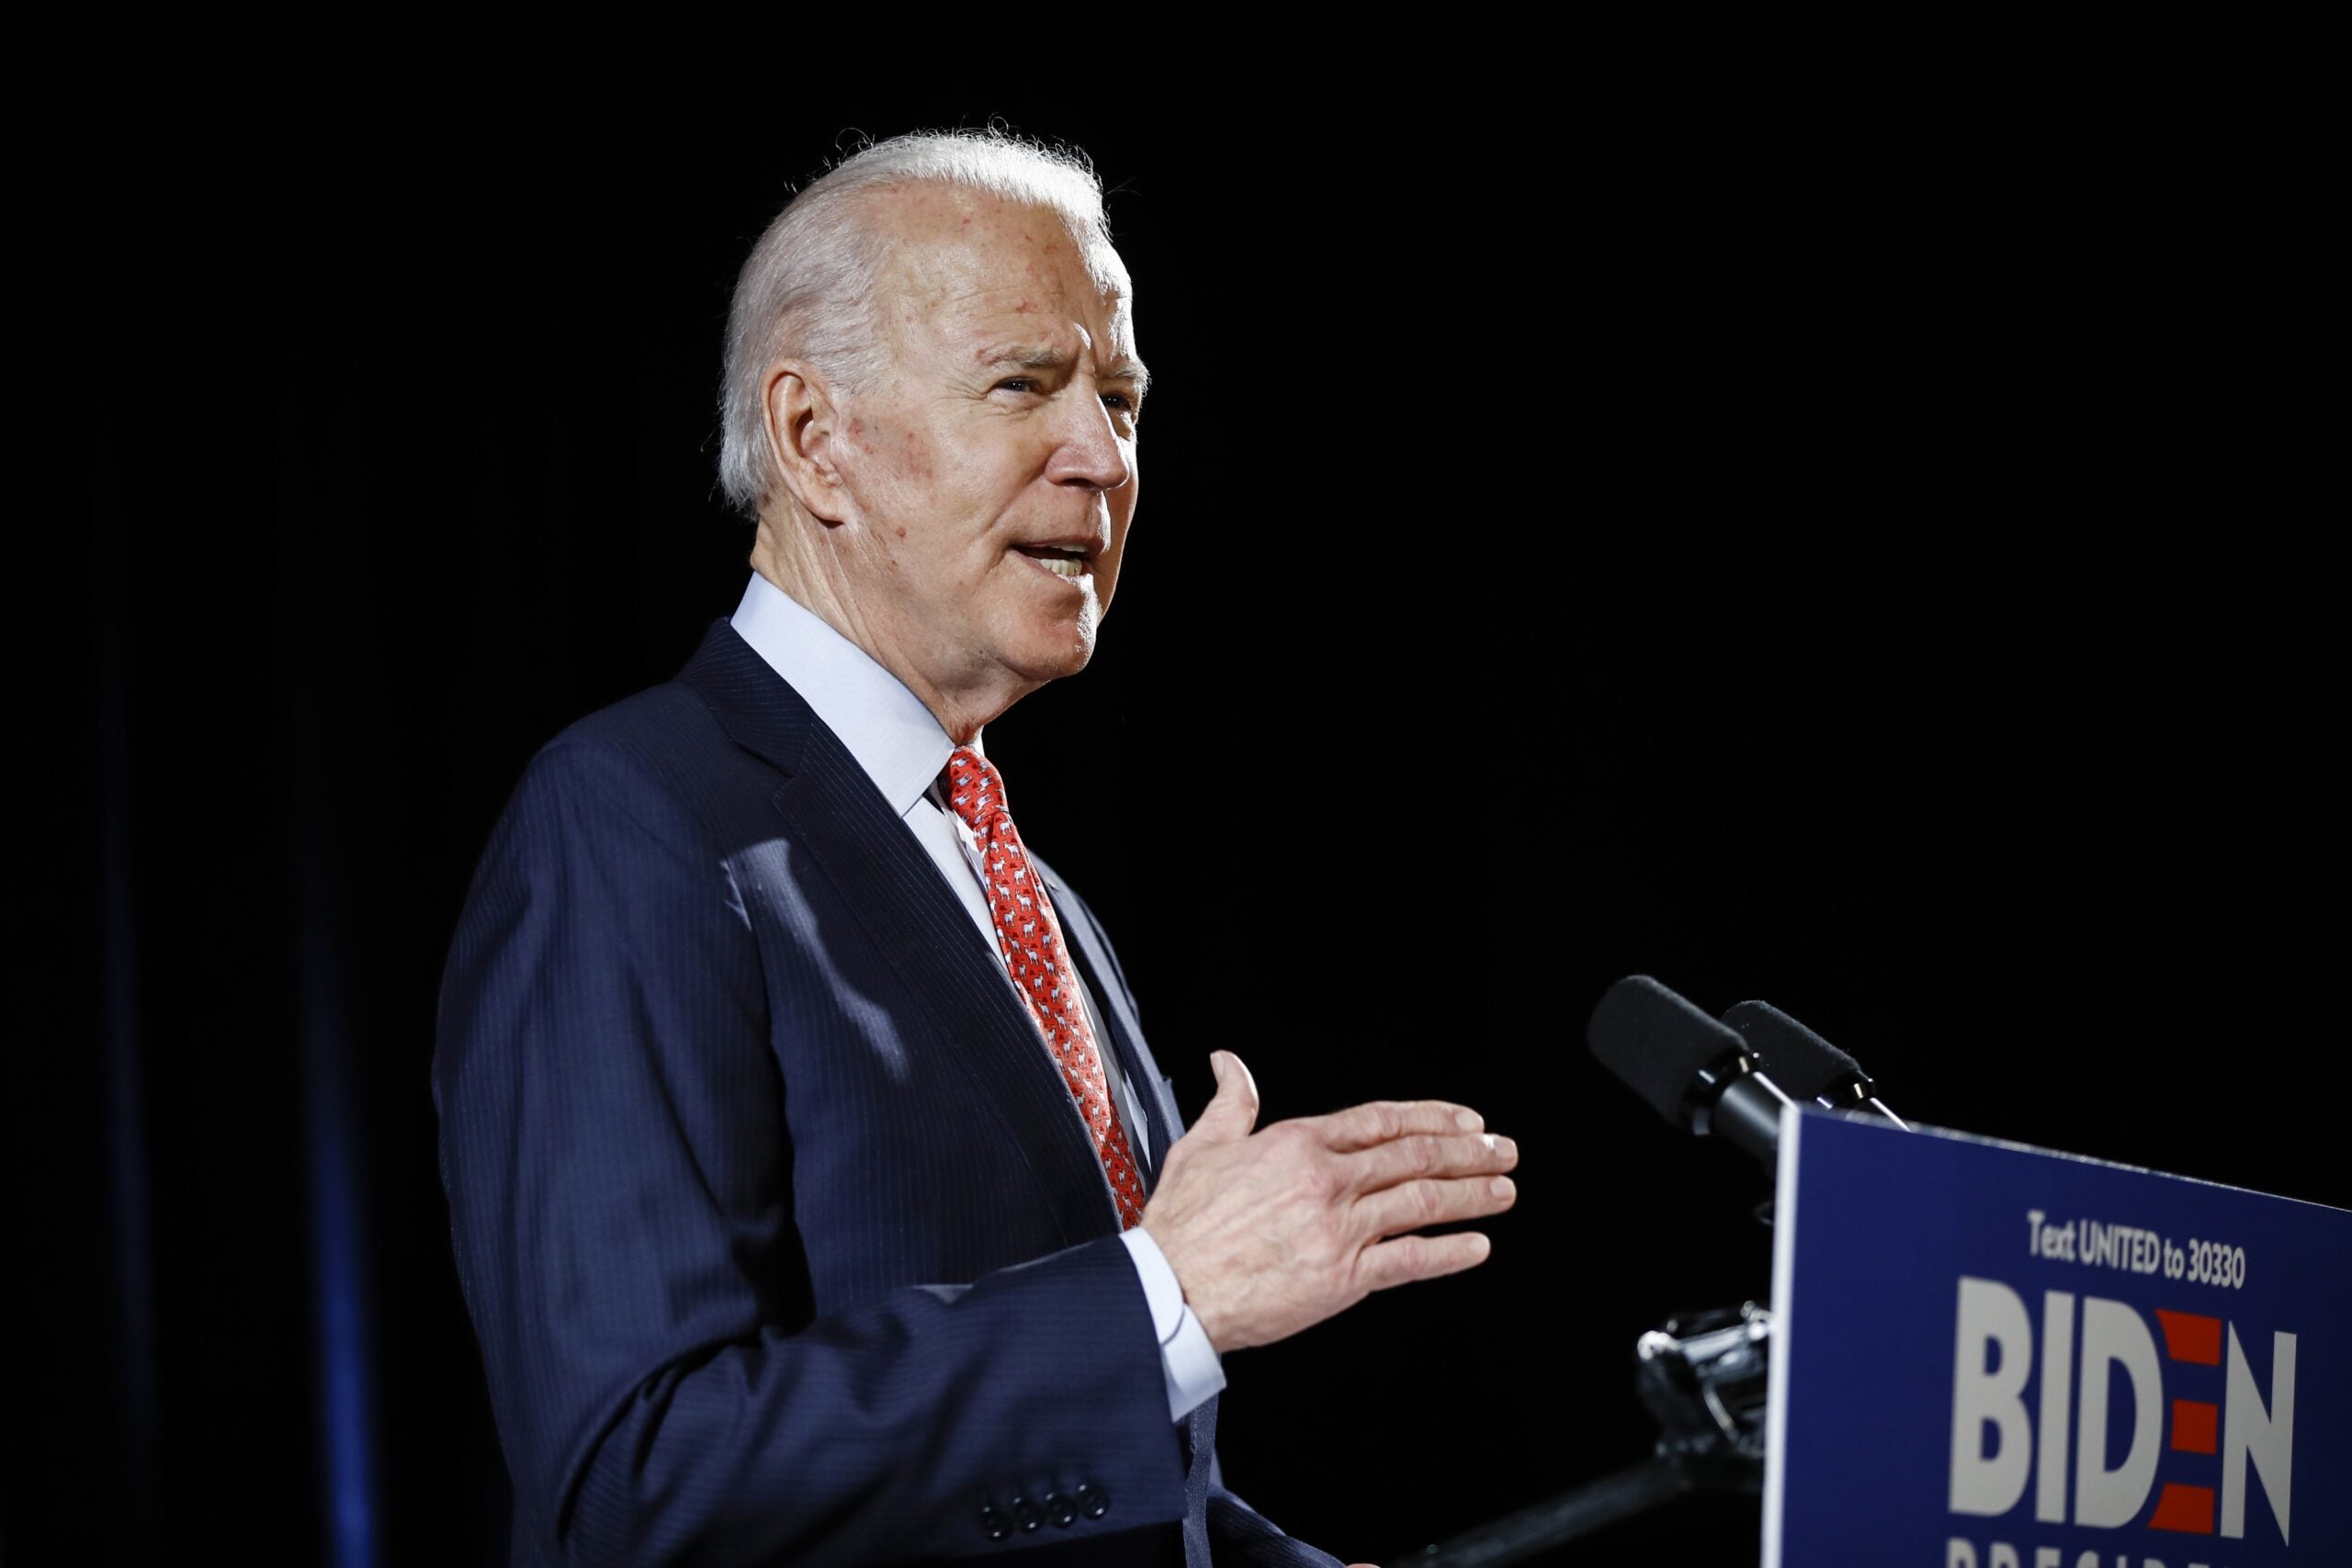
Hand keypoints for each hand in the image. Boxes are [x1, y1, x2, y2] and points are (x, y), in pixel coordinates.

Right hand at [1138, 1051, 1517, 1353]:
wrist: (1171, 1288)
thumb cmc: (1182, 1224)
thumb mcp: (1202, 1145)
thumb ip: (1230, 1103)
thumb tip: (1230, 1064)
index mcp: (1297, 1143)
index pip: (1382, 1120)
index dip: (1432, 1117)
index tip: (1465, 1120)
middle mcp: (1327, 1180)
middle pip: (1414, 1156)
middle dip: (1468, 1151)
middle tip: (1502, 1149)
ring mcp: (1339, 1229)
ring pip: (1422, 1202)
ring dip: (1471, 1194)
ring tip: (1503, 1189)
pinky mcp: (1343, 1277)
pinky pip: (1410, 1260)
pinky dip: (1448, 1252)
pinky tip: (1477, 1247)